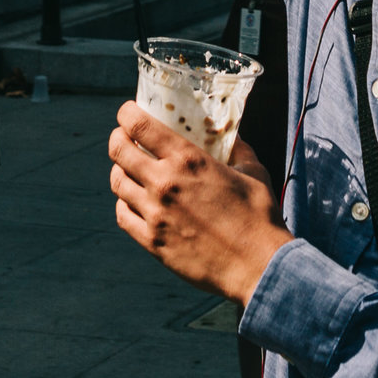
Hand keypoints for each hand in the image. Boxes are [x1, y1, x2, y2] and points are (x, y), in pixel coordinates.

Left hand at [106, 103, 291, 303]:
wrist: (258, 265)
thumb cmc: (259, 217)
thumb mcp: (252, 171)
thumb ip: (238, 149)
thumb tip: (231, 136)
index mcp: (188, 160)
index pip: (138, 125)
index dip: (127, 114)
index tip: (128, 113)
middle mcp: (165, 183)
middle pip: (119, 151)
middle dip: (118, 138)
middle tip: (124, 138)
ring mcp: (155, 214)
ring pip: (117, 182)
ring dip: (120, 171)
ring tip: (130, 170)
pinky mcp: (152, 241)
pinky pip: (122, 215)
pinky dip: (124, 203)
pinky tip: (134, 201)